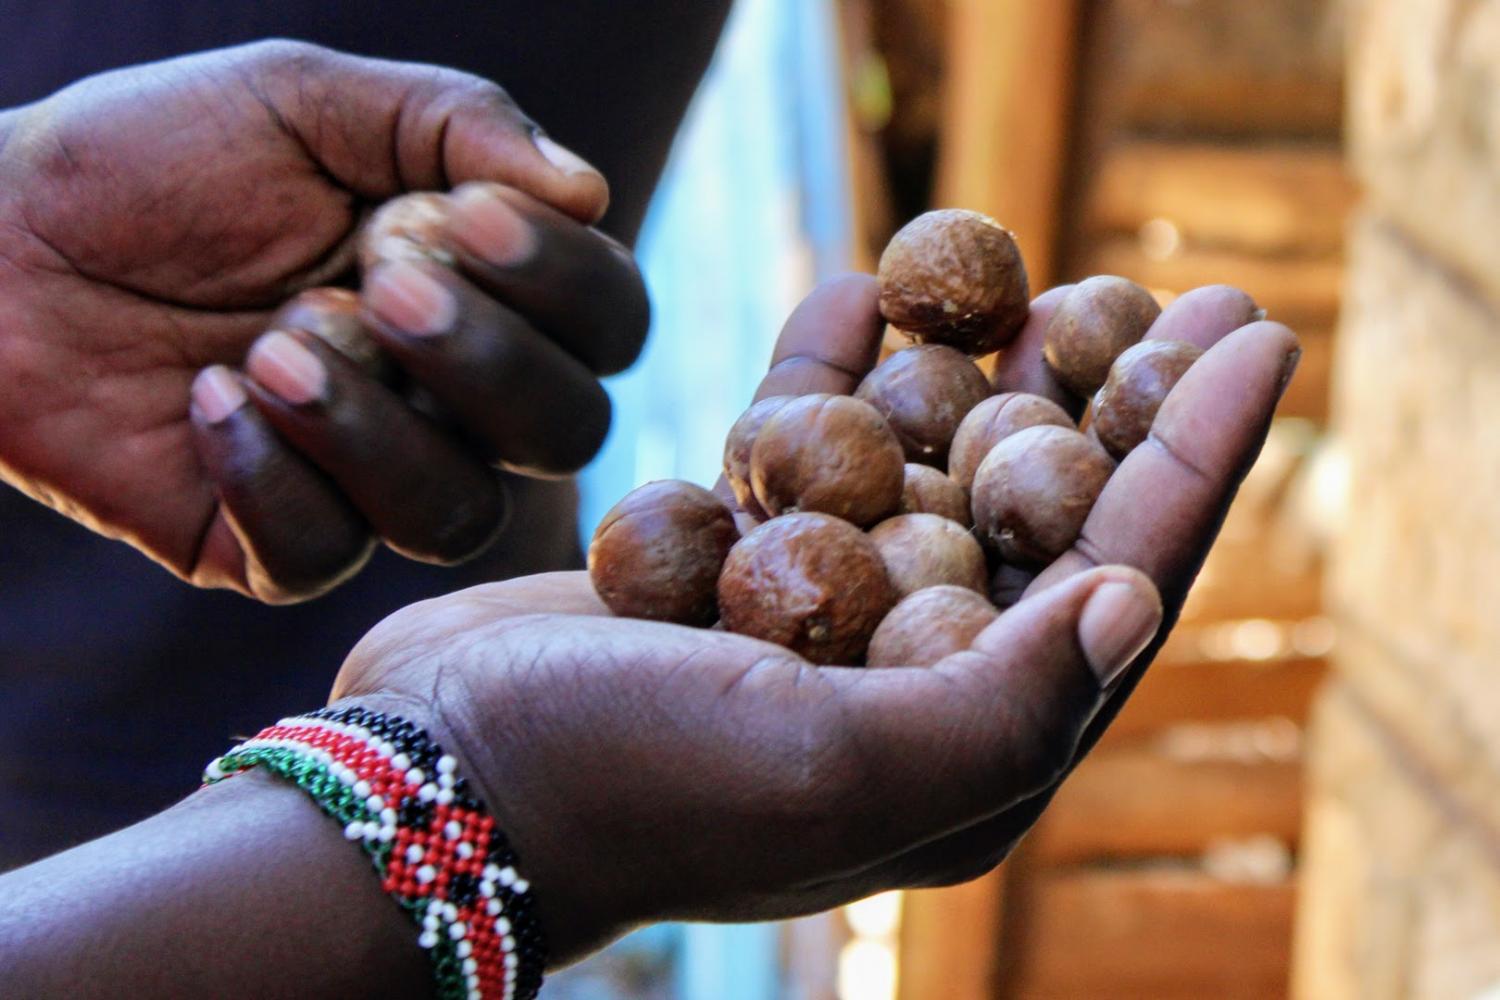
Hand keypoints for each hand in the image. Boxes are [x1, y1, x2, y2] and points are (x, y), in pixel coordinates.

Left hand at [0, 41, 647, 601]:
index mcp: (482, 291)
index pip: (607, 324)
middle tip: (377, 280)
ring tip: (268, 345)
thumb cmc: (156, 158)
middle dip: (485, 363)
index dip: (566, 287)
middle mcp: (449, 396)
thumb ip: (457, 123)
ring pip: (459, 513)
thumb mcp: (309, 101)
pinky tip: (205, 398)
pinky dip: (270, 476)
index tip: (467, 217)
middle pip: (567, 432)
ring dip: (372, 426)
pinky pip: (326, 555)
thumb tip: (590, 192)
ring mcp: (368, 478)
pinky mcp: (278, 544)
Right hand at [330, 274, 1298, 966]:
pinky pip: (808, 453)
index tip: (1257, 334)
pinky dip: (834, 373)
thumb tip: (1140, 599)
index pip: (1119, 581)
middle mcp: (905, 690)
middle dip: (1119, 403)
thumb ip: (1002, 704)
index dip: (1195, 455)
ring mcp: (815, 624)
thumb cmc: (630, 790)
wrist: (436, 780)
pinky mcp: (730, 569)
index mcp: (965, 757)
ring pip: (931, 474)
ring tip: (1044, 268)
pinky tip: (860, 288)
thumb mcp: (832, 770)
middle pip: (1044, 521)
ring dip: (987, 372)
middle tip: (1186, 291)